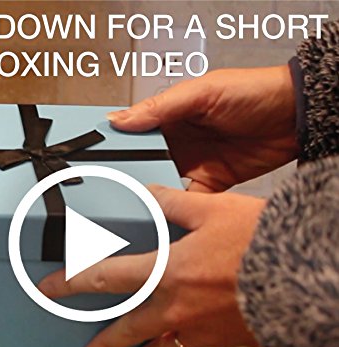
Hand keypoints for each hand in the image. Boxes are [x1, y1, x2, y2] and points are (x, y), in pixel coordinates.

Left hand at [38, 186, 265, 346]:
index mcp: (166, 270)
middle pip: (126, 328)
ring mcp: (197, 326)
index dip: (72, 282)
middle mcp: (174, 304)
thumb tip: (147, 191)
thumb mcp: (213, 209)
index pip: (105, 277)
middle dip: (103, 343)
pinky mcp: (220, 337)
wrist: (304, 276)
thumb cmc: (260, 242)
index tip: (50, 289)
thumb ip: (174, 201)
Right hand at [108, 66, 297, 191]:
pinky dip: (178, 207)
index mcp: (169, 115)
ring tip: (133, 203)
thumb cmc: (252, 93)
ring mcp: (192, 163)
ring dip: (151, 193)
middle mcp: (176, 141)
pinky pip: (188, 199)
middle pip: (143, 163)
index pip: (133, 133)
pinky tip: (165, 211)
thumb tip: (120, 119)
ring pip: (162, 183)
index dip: (114, 146)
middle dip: (128, 176)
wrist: (294, 117)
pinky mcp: (210, 183)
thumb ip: (160, 107)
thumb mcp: (202, 92)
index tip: (95, 161)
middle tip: (111, 189)